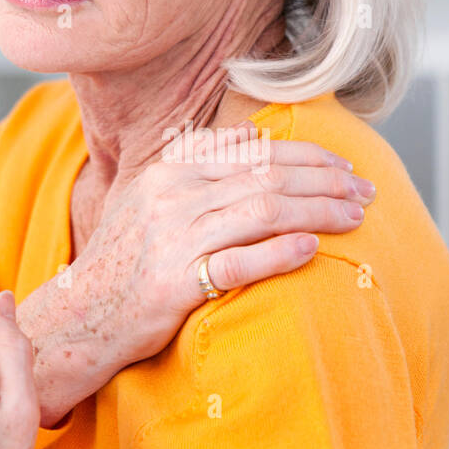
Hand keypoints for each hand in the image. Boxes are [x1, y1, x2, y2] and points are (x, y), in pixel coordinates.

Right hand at [17, 122, 374, 424]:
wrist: (81, 315)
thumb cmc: (123, 259)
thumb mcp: (149, 196)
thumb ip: (197, 162)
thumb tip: (250, 133)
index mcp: (170, 171)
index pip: (253, 151)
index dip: (307, 155)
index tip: (345, 165)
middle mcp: (172, 197)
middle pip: (267, 176)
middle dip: (326, 180)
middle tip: (366, 190)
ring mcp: (174, 239)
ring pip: (262, 211)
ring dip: (318, 210)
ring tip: (355, 216)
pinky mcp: (175, 284)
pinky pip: (239, 262)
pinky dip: (279, 251)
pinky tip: (313, 247)